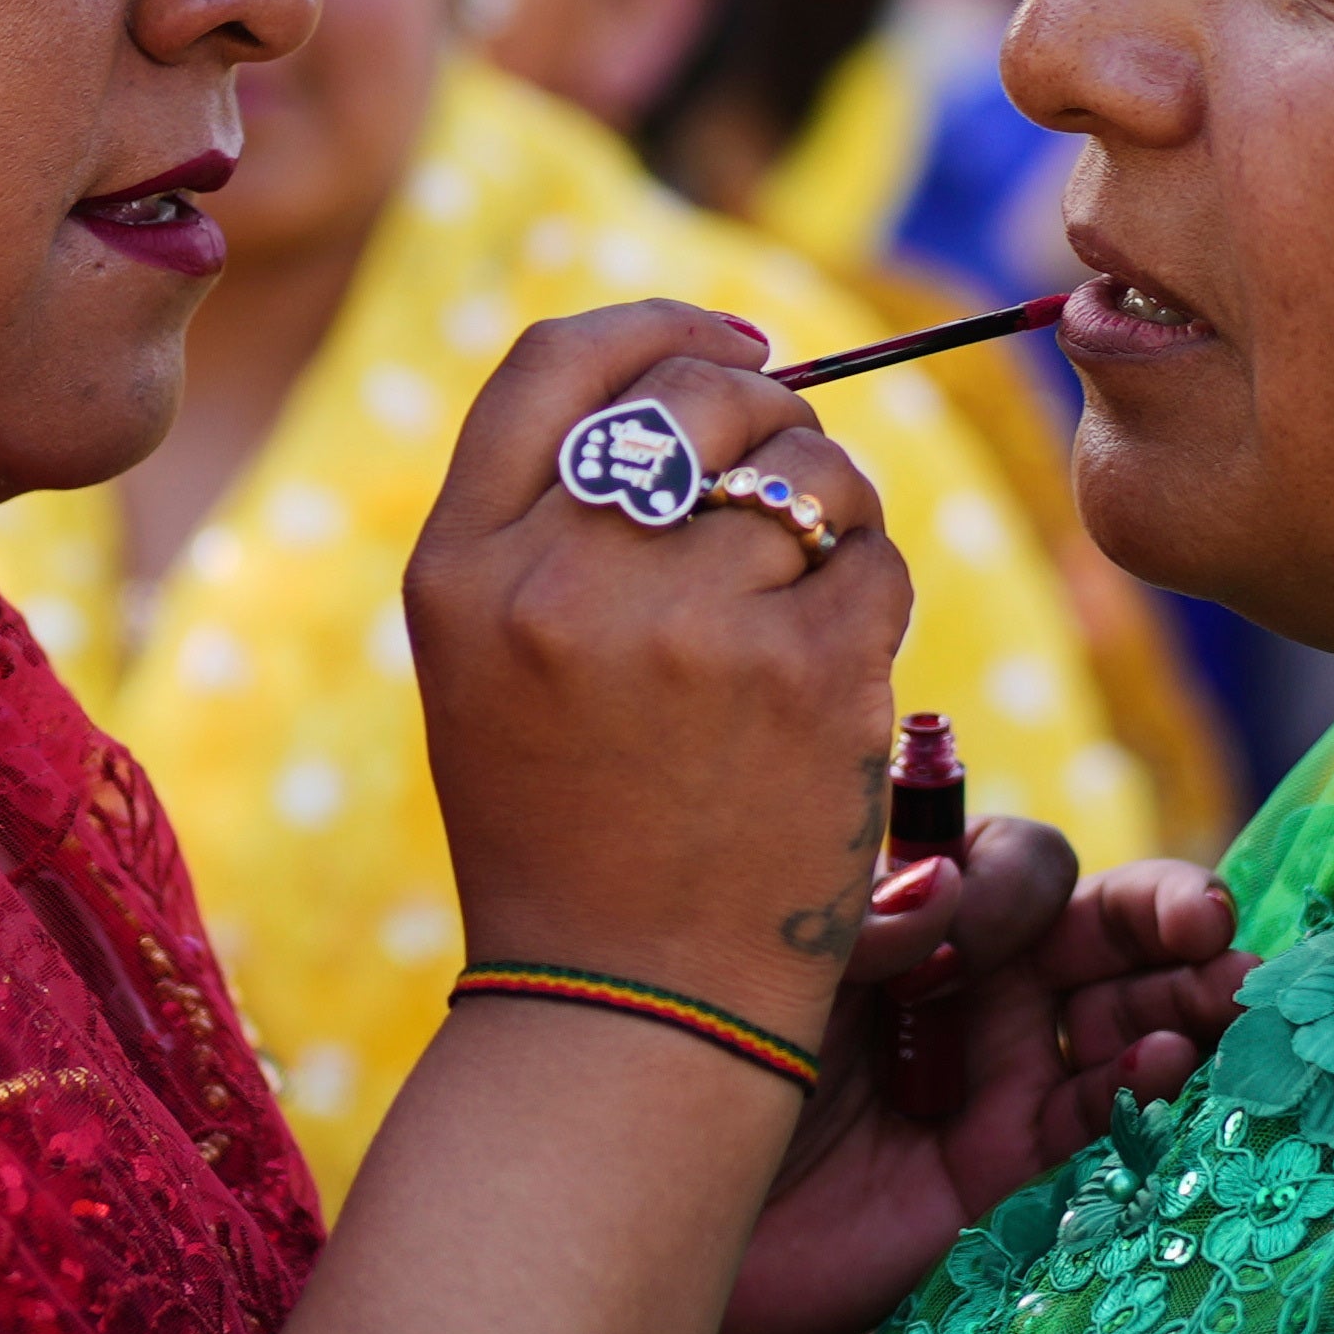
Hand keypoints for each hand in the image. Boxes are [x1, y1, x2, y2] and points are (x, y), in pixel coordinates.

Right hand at [408, 302, 913, 1057]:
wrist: (627, 1006)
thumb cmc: (566, 836)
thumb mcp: (489, 668)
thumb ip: (548, 526)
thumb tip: (700, 376)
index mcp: (458, 568)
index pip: (553, 362)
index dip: (657, 327)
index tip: (734, 340)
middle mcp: (559, 579)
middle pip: (698, 396)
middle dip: (768, 415)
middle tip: (786, 487)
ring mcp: (687, 623)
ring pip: (809, 472)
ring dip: (832, 513)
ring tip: (806, 600)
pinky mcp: (808, 672)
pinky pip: (875, 558)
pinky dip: (872, 598)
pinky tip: (836, 670)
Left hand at [711, 827, 1239, 1333]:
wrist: (673, 1221)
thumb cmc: (705, 1069)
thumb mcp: (770, 974)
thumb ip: (856, 922)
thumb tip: (943, 882)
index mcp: (924, 917)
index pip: (1020, 867)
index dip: (1019, 883)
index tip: (962, 930)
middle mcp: (978, 988)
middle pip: (1104, 932)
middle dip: (1170, 918)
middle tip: (1209, 924)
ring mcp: (1001, 1078)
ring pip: (1124, 1020)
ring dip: (1186, 1001)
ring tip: (1224, 996)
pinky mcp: (1008, 1172)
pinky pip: (1095, 1123)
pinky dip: (1141, 1093)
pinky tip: (1166, 1067)